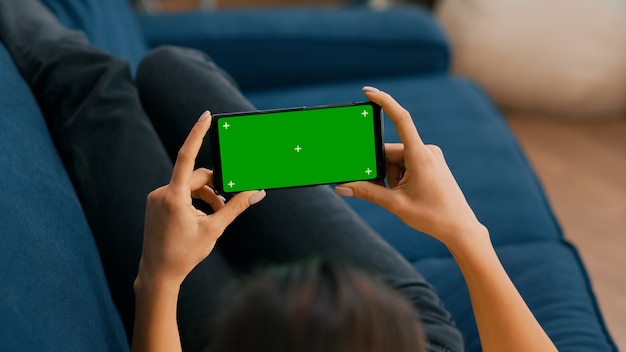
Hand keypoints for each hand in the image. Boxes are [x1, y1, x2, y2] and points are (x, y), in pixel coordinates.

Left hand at [137, 111, 265, 288]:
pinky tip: (200, 218)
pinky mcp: (156, 204)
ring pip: (188, 186)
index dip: (197, 134)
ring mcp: (157, 198)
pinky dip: (194, 201)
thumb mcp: (215, 229)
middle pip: (196, 177)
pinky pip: (179, 194)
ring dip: (205, 197)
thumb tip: (256, 192)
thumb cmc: (184, 254)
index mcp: (174, 197)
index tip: (206, 116)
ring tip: (216, 216)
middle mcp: (162, 193)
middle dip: (215, 188)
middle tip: (228, 204)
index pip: (186, 156)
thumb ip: (236, 207)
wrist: (158, 274)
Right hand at [336, 87, 485, 246]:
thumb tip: (341, 187)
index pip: (401, 120)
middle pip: (390, 152)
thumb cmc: (432, 216)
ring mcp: (430, 156)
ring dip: (391, 177)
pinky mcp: (431, 163)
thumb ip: (366, 192)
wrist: (460, 228)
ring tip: (403, 197)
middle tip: (389, 193)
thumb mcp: (395, 204)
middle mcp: (426, 151)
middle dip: (382, 171)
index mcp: (420, 156)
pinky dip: (399, 177)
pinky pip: (406, 164)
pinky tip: (407, 194)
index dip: (384, 102)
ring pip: (397, 160)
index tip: (368, 92)